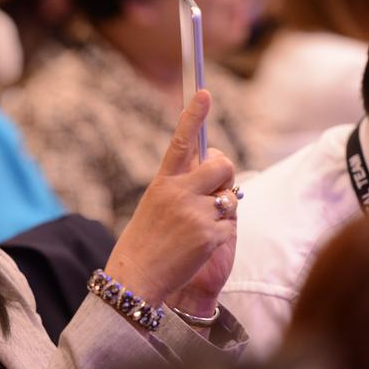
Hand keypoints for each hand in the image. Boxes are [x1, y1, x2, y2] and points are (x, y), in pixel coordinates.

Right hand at [105, 91, 237, 306]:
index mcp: (163, 183)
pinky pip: (231, 225)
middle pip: (222, 165)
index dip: (192, 115)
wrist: (136, 276)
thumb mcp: (156, 205)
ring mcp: (196, 214)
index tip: (204, 91)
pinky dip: (221, 235)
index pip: (180, 142)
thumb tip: (214, 166)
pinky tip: (200, 246)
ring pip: (230, 197)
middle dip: (225, 175)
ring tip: (198, 227)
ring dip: (222, 209)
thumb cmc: (145, 241)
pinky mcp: (210, 235)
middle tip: (217, 189)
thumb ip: (180, 185)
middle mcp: (180, 193)